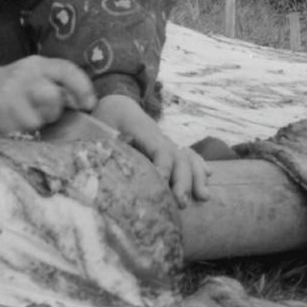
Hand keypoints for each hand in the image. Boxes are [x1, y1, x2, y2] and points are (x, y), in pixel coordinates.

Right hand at [0, 56, 95, 135]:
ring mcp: (7, 90)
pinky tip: (9, 122)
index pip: (66, 70)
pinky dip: (15, 132)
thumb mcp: (39, 78)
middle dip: (52, 111)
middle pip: (51, 96)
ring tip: (22, 119)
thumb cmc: (19, 87)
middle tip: (44, 115)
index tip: (88, 105)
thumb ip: (60, 87)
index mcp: (39, 65)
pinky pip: (14, 130)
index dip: (82, 87)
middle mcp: (24, 73)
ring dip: (31, 126)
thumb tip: (87, 106)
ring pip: (33, 120)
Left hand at [92, 92, 211, 206]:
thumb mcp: (98, 126)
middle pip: (177, 157)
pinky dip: (199, 165)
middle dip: (182, 180)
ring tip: (203, 197)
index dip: (162, 168)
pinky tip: (208, 177)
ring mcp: (165, 141)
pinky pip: (189, 155)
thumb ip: (104, 141)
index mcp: (141, 130)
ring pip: (187, 157)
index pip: (159, 150)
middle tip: (180, 202)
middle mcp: (158, 136)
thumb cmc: (104, 117)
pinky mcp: (167, 147)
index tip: (161, 185)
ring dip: (196, 176)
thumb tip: (110, 157)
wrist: (115, 103)